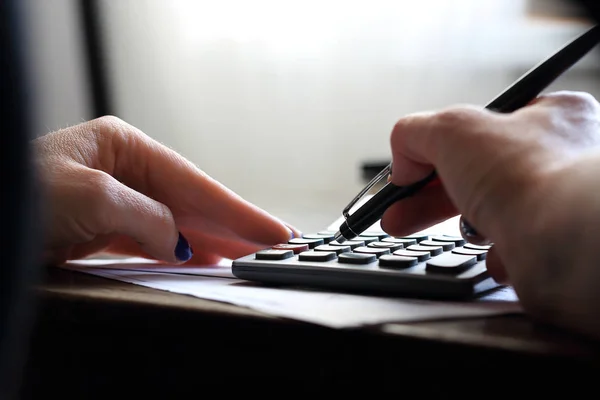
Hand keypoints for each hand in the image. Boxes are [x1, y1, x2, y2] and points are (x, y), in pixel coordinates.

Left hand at [33, 116, 298, 265]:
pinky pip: (151, 239)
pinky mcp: (100, 226)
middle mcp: (122, 169)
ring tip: (247, 254)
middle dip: (232, 224)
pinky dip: (177, 251)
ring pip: (174, 222)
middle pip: (191, 201)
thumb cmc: (17, 191)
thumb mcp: (90, 197)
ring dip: (211, 240)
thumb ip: (146, 216)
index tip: (269, 229)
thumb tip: (178, 240)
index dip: (236, 209)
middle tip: (271, 245)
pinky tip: (200, 258)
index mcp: (122, 145)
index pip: (194, 182)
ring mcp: (113, 198)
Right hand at [381, 91, 599, 338]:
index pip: (480, 128)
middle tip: (398, 216)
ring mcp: (557, 205)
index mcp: (550, 117)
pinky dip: (497, 253)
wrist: (566, 242)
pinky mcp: (552, 246)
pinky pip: (509, 248)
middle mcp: (561, 160)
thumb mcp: (451, 129)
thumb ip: (415, 132)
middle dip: (431, 198)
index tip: (408, 172)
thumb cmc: (529, 177)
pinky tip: (504, 250)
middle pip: (476, 175)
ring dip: (472, 225)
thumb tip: (403, 157)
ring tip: (471, 230)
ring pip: (492, 214)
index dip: (436, 149)